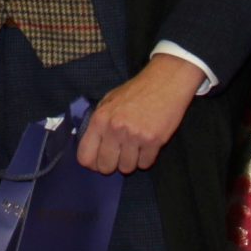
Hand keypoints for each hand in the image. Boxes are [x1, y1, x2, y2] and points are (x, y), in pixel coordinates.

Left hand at [77, 53, 202, 172]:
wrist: (165, 81)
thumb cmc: (136, 91)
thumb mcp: (109, 100)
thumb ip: (98, 122)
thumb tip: (91, 146)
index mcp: (100, 119)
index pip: (85, 156)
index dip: (92, 163)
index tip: (99, 161)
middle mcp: (115, 129)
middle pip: (106, 167)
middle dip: (112, 165)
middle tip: (120, 155)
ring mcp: (135, 136)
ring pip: (127, 168)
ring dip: (131, 162)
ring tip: (135, 147)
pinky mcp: (154, 141)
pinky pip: (145, 164)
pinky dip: (146, 158)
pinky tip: (147, 145)